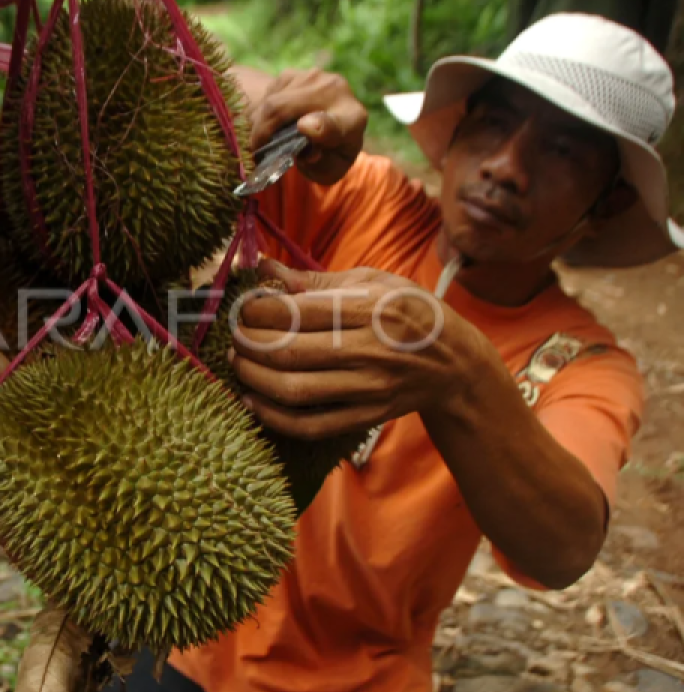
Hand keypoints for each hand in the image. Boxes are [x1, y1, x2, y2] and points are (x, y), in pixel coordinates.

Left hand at [228, 259, 486, 438]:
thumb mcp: (373, 282)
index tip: (243, 308)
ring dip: (253, 377)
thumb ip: (316, 278)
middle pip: (289, 351)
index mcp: (370, 308)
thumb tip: (264, 266)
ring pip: (295, 390)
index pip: (298, 310)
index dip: (258, 310)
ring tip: (239, 362)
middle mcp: (370, 350)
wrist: (454, 364)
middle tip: (236, 335)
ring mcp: (368, 388)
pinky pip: (310, 426)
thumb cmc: (408, 312)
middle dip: (249, 343)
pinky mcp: (365, 418)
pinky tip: (252, 400)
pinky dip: (273, 416)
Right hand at [247, 69, 367, 184]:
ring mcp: (313, 77)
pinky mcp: (294, 73)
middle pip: (283, 108)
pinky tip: (269, 124)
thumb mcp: (329, 169)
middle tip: (253, 152)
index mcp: (352, 120)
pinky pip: (266, 95)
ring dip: (258, 124)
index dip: (319, 126)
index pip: (333, 122)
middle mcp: (335, 91)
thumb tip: (308, 151)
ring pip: (270, 101)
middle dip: (261, 132)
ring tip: (261, 141)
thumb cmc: (328, 155)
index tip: (303, 126)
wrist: (331, 125)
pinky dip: (260, 113)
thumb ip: (320, 165)